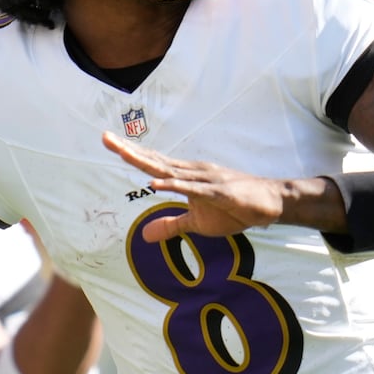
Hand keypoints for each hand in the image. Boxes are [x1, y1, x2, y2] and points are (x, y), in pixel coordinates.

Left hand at [103, 132, 285, 242]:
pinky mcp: (219, 191)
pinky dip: (173, 185)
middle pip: (154, 160)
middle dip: (129, 149)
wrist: (269, 203)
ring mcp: (205, 180)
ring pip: (169, 170)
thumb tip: (144, 235)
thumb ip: (170, 226)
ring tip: (122, 153)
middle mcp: (192, 171)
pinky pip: (192, 188)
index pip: (153, 162)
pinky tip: (156, 183)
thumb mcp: (197, 223)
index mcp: (185, 176)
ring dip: (146, 162)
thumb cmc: (234, 208)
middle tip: (104, 137)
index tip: (109, 142)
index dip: (131, 153)